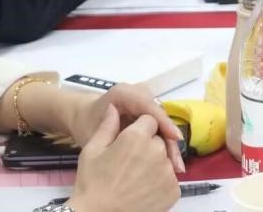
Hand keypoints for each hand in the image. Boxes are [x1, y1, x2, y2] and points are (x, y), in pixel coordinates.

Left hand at [64, 84, 184, 173]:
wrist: (85, 116)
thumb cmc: (87, 125)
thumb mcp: (95, 132)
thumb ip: (112, 133)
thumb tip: (137, 142)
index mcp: (124, 93)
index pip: (148, 106)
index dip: (163, 122)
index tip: (175, 139)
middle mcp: (139, 93)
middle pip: (160, 117)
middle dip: (170, 139)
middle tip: (177, 164)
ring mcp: (146, 102)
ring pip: (163, 124)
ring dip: (170, 145)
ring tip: (177, 168)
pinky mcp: (149, 112)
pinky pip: (160, 128)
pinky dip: (164, 145)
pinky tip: (170, 165)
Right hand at [70, 107, 181, 211]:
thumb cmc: (91, 183)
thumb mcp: (92, 150)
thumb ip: (107, 126)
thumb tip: (114, 107)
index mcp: (137, 136)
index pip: (149, 120)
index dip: (140, 129)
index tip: (129, 142)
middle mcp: (157, 151)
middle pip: (158, 140)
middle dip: (148, 146)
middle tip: (130, 162)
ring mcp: (167, 172)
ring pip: (165, 159)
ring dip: (155, 164)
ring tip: (136, 178)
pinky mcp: (173, 191)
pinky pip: (170, 178)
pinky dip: (160, 182)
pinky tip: (144, 189)